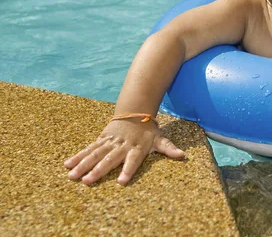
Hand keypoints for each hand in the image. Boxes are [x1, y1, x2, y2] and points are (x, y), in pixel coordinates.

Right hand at [64, 118, 184, 185]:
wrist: (136, 111)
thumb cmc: (149, 131)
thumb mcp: (160, 139)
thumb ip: (169, 149)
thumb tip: (183, 155)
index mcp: (137, 148)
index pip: (133, 161)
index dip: (127, 170)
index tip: (121, 181)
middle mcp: (122, 145)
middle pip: (109, 159)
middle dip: (98, 170)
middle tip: (88, 182)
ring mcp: (110, 142)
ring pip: (95, 154)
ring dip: (83, 165)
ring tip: (72, 176)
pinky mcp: (101, 139)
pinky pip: (89, 148)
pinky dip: (78, 156)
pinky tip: (68, 164)